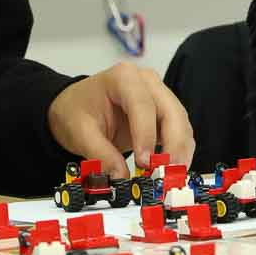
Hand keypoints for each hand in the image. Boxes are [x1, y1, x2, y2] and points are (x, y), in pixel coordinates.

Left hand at [47, 61, 194, 177]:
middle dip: (173, 145)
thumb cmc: (76, 111)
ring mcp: (159, 95)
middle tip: (167, 173)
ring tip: (172, 176)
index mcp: (123, 78)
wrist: (75, 107)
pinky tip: (174, 170)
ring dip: (180, 151)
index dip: (146, 134)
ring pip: (180, 123)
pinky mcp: (164, 113)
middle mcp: (147, 82)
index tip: (144, 161)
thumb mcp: (80, 133)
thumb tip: (121, 176)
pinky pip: (179, 131)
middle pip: (171, 112)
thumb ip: (101, 155)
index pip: (142, 105)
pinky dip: (180, 151)